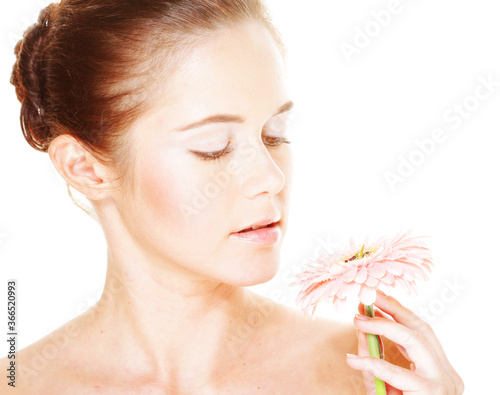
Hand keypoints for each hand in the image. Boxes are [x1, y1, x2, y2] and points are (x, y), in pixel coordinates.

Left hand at [345, 290, 463, 393]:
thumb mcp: (384, 382)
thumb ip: (374, 356)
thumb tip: (360, 326)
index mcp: (439, 370)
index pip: (421, 330)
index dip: (399, 311)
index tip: (377, 296)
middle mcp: (447, 375)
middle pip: (422, 329)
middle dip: (394, 309)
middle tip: (368, 297)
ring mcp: (442, 386)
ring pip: (417, 342)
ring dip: (385, 327)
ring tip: (358, 320)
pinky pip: (399, 374)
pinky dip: (374, 364)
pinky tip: (354, 360)